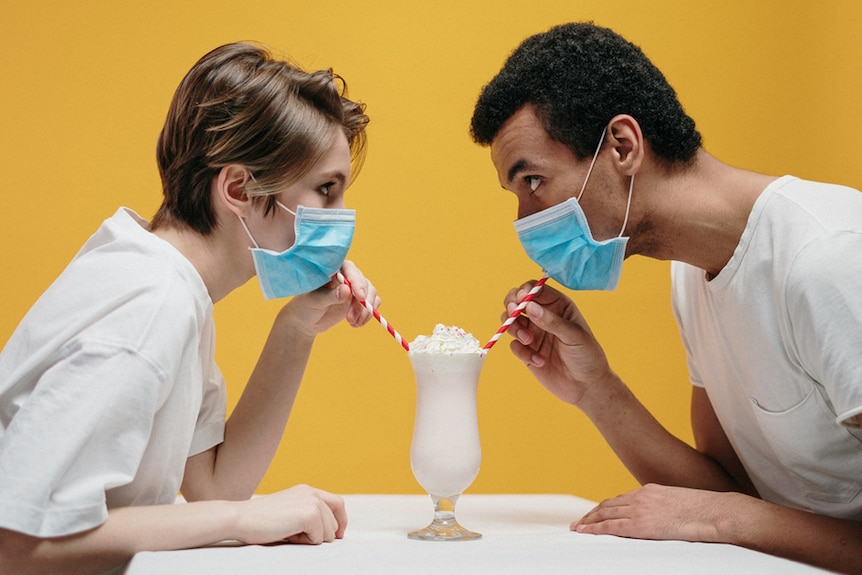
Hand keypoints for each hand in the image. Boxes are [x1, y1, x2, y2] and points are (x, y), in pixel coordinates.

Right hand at [234, 484, 346, 544]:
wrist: (241, 518)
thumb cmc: (260, 520)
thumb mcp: (289, 511)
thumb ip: (307, 514)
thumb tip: (330, 532)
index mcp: (307, 490)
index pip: (337, 503)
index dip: (340, 521)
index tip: (337, 535)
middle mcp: (312, 493)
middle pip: (335, 521)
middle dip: (321, 535)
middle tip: (296, 535)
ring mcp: (312, 502)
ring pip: (329, 532)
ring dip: (312, 539)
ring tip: (290, 534)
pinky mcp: (310, 514)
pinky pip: (319, 538)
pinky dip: (306, 542)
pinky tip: (289, 535)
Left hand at [280, 260, 378, 338]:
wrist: (306, 320)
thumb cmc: (305, 306)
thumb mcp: (315, 301)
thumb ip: (331, 295)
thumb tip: (347, 290)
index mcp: (334, 269)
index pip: (350, 270)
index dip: (357, 282)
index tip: (359, 297)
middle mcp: (347, 276)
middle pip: (364, 283)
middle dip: (361, 302)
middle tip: (350, 319)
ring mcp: (354, 288)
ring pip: (371, 293)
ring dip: (365, 310)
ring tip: (352, 323)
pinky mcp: (359, 300)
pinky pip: (373, 303)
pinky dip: (368, 314)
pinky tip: (355, 324)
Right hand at [503, 281, 612, 405]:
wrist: (586, 387)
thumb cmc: (587, 356)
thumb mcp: (573, 336)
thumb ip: (551, 321)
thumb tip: (529, 306)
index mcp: (558, 305)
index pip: (535, 289)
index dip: (524, 291)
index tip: (520, 300)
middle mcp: (543, 316)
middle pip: (516, 301)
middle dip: (511, 306)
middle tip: (512, 314)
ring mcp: (533, 332)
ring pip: (510, 321)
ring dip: (513, 329)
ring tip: (528, 341)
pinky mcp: (527, 350)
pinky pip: (514, 345)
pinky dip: (522, 352)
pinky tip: (539, 361)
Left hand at [574, 483, 737, 542]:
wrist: (714, 512)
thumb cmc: (703, 512)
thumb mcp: (678, 504)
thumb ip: (663, 508)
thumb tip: (661, 519)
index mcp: (650, 491)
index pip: (620, 499)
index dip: (605, 507)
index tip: (595, 513)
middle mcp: (641, 497)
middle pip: (608, 505)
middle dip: (591, 514)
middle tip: (579, 522)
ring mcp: (640, 510)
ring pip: (605, 513)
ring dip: (589, 521)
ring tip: (577, 527)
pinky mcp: (642, 524)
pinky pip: (612, 526)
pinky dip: (596, 528)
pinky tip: (585, 531)